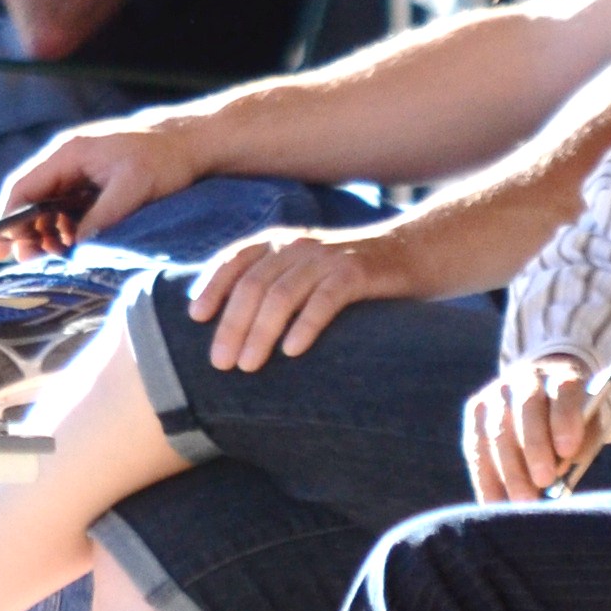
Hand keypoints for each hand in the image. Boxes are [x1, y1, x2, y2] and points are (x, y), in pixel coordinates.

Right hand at [0, 111, 206, 252]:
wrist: (193, 141)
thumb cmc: (163, 157)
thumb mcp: (132, 189)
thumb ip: (100, 218)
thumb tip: (75, 247)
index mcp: (69, 154)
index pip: (24, 187)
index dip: (8, 217)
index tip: (1, 246)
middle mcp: (69, 161)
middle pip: (32, 199)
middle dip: (24, 230)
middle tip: (20, 260)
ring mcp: (82, 173)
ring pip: (51, 207)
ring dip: (45, 233)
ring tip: (45, 259)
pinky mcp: (96, 185)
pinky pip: (70, 209)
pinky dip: (65, 230)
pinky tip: (69, 248)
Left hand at [186, 219, 419, 371]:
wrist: (415, 254)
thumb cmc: (351, 276)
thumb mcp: (306, 274)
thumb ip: (274, 288)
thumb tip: (232, 331)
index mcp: (280, 244)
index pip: (235, 261)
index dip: (213, 287)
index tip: (195, 318)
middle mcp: (298, 246)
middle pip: (253, 285)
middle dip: (231, 325)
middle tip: (219, 363)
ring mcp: (328, 258)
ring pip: (282, 294)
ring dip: (260, 333)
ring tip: (247, 366)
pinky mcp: (358, 273)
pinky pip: (325, 300)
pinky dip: (306, 325)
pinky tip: (292, 351)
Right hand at [461, 353, 604, 506]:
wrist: (542, 392)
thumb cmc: (571, 421)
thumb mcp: (585, 426)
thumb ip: (577, 446)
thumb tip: (557, 479)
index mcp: (562, 374)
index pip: (564, 389)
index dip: (564, 418)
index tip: (567, 450)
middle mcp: (526, 378)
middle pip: (527, 409)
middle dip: (534, 448)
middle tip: (544, 481)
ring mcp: (496, 394)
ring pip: (497, 431)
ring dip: (509, 470)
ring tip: (523, 502)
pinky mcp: (476, 412)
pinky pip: (477, 448)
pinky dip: (486, 479)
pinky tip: (496, 504)